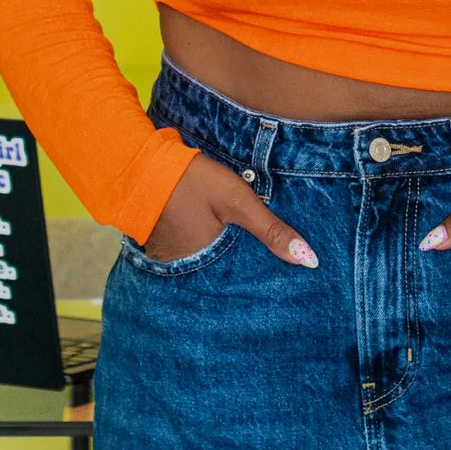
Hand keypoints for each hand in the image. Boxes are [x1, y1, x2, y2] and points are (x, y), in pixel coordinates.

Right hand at [140, 153, 318, 268]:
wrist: (142, 164)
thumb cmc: (190, 181)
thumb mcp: (238, 201)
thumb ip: (271, 231)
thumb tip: (308, 260)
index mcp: (206, 265)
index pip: (243, 285)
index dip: (263, 282)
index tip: (284, 284)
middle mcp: (186, 270)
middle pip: (224, 279)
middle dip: (245, 275)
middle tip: (269, 273)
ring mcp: (170, 260)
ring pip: (208, 268)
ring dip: (225, 263)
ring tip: (249, 260)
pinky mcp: (162, 246)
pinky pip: (191, 257)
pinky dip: (207, 253)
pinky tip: (219, 244)